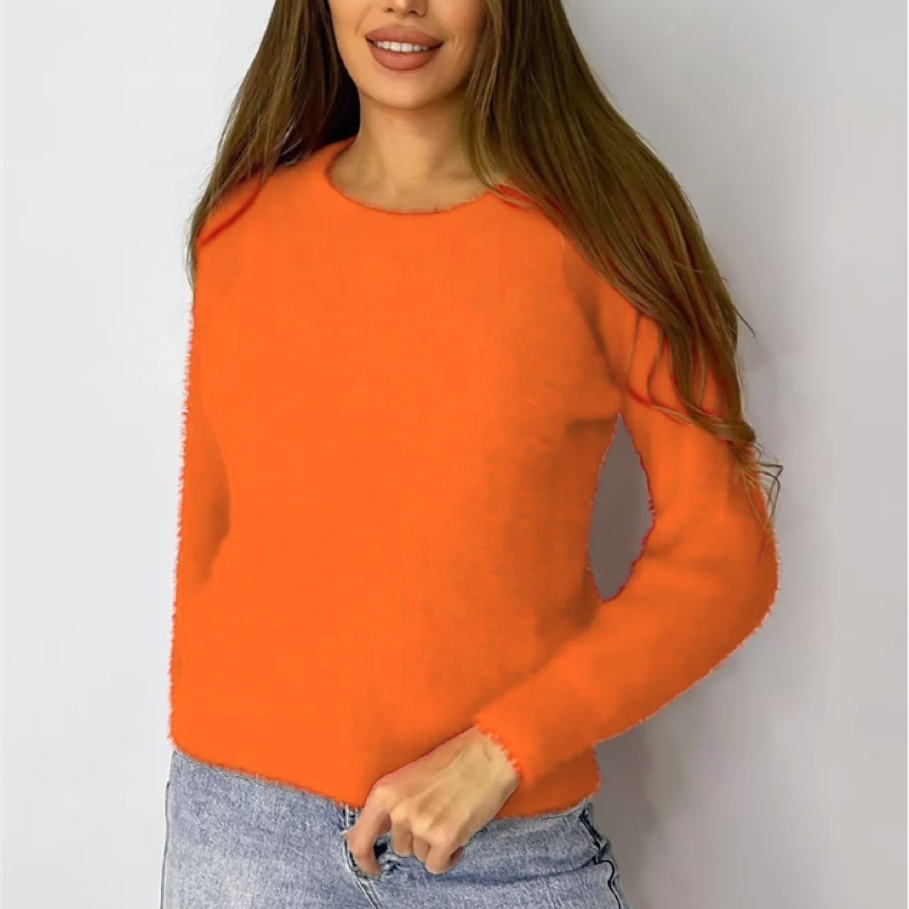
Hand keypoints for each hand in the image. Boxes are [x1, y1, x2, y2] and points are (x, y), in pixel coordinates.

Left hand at [341, 725, 519, 876]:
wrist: (488, 755)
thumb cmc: (452, 762)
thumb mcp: (410, 777)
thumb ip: (392, 804)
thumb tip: (379, 833)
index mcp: (385, 792)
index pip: (359, 840)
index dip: (365, 858)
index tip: (374, 866)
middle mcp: (398, 810)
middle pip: (399, 847)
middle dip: (417, 838)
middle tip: (437, 814)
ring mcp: (420, 825)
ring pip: (420, 856)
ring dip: (435, 845)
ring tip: (451, 818)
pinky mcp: (444, 838)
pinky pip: (437, 865)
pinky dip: (449, 856)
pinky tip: (459, 835)